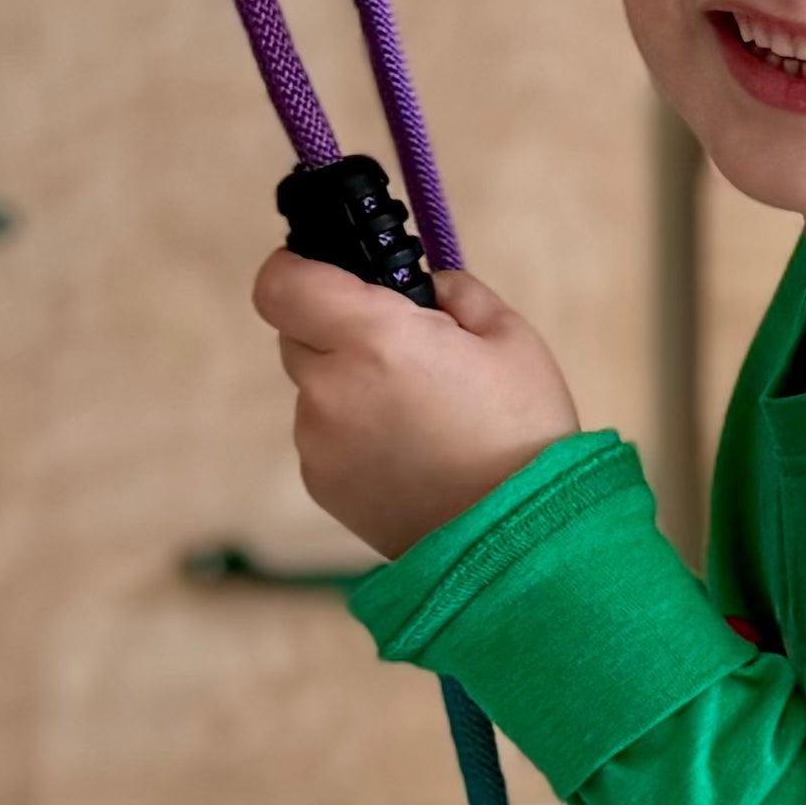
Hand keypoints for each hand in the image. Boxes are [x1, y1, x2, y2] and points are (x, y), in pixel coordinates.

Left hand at [251, 249, 584, 562]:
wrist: (518, 535)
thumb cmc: (524, 433)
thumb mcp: (512, 340)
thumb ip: (458, 293)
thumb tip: (428, 285)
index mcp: (373, 337)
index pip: (281, 283)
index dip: (294, 268)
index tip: (321, 271)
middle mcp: (330, 386)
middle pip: (297, 334)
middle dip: (339, 332)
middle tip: (404, 355)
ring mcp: (318, 439)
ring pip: (315, 389)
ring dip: (351, 389)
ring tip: (422, 421)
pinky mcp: (320, 482)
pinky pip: (324, 438)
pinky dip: (356, 436)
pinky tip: (412, 456)